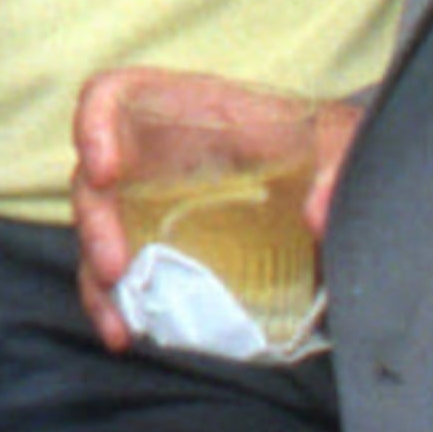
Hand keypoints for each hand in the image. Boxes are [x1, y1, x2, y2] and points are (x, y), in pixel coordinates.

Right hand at [71, 66, 359, 347]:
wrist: (328, 175)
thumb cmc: (321, 145)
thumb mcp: (339, 141)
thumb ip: (337, 166)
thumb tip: (317, 218)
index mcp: (183, 110)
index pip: (113, 98)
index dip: (93, 128)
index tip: (105, 172)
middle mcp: (153, 152)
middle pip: (94, 179)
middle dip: (95, 225)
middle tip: (115, 268)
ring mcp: (150, 199)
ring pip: (98, 233)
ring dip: (96, 278)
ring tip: (119, 323)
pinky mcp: (160, 243)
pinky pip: (121, 270)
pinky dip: (114, 303)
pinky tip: (126, 333)